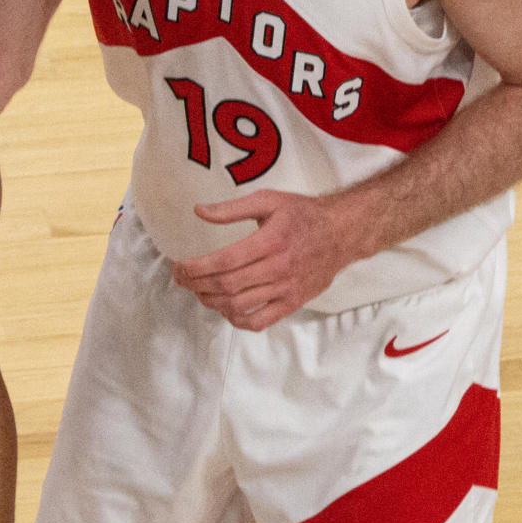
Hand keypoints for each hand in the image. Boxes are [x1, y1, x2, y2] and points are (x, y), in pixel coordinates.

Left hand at [169, 191, 364, 329]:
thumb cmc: (303, 215)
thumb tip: (199, 211)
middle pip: (227, 285)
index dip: (195, 268)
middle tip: (182, 279)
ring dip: (211, 302)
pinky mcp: (293, 303)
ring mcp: (286, 289)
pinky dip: (237, 320)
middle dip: (196, 285)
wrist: (343, 232)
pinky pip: (260, 321)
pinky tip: (226, 308)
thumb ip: (231, 209)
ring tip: (200, 291)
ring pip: (239, 305)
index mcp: (270, 241)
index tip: (179, 267)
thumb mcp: (268, 201)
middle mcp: (278, 268)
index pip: (224, 261)